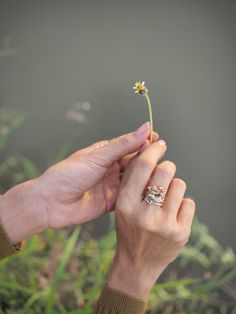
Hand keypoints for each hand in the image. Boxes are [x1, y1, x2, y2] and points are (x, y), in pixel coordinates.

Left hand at [0, 122, 157, 243]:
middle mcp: (111, 168)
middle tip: (163, 157)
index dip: (144, 142)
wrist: (52, 202)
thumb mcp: (98, 157)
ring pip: (136, 179)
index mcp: (105, 154)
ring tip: (162, 173)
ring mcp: (113, 185)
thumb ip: (124, 145)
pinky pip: (131, 196)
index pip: (130, 145)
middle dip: (148, 159)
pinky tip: (153, 191)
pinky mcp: (114, 202)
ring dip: (147, 176)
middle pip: (135, 162)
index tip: (158, 139)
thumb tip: (145, 128)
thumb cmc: (69, 174)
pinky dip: (141, 194)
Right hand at [107, 140, 195, 298]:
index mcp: (126, 204)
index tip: (159, 144)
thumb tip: (148, 151)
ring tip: (166, 199)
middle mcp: (144, 214)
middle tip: (165, 173)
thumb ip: (133, 180)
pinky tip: (172, 214)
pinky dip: (182, 204)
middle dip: (167, 167)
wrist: (136, 264)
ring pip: (179, 184)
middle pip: (165, 171)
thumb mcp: (122, 205)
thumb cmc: (129, 229)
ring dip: (174, 186)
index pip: (142, 166)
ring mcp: (164, 225)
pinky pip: (189, 202)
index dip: (153, 150)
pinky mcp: (180, 234)